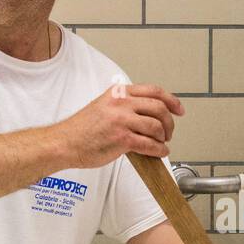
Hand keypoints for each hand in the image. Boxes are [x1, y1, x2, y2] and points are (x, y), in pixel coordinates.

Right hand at [57, 82, 184, 167]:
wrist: (64, 143)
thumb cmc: (81, 129)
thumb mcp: (104, 106)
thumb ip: (124, 106)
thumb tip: (148, 115)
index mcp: (118, 93)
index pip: (154, 91)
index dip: (171, 101)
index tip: (179, 110)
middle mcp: (121, 103)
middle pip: (159, 108)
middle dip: (169, 122)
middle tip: (169, 132)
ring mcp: (122, 120)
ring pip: (157, 126)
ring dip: (164, 137)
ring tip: (162, 143)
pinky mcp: (122, 139)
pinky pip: (150, 144)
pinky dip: (159, 149)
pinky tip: (159, 152)